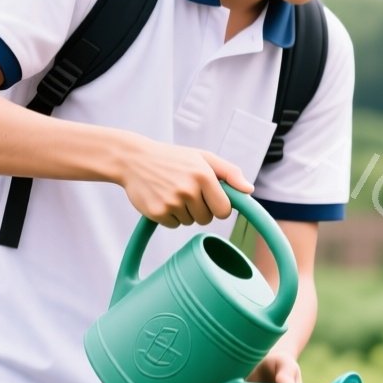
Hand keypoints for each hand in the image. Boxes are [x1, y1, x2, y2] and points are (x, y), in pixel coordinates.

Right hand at [116, 135, 251, 228]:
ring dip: (185, 212)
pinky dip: (170, 216)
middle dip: (201, 209)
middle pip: (207, 219)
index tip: (212, 199)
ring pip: (190, 222)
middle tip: (187, 191)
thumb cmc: (172, 158)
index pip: (224, 210)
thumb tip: (249, 190)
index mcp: (204, 175)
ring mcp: (172, 202)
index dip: (219, 206)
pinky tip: (162, 198)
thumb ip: (229, 172)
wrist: (133, 159)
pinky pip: (174, 224)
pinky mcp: (157, 212)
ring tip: (173, 191)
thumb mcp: (202, 157)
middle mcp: (189, 190)